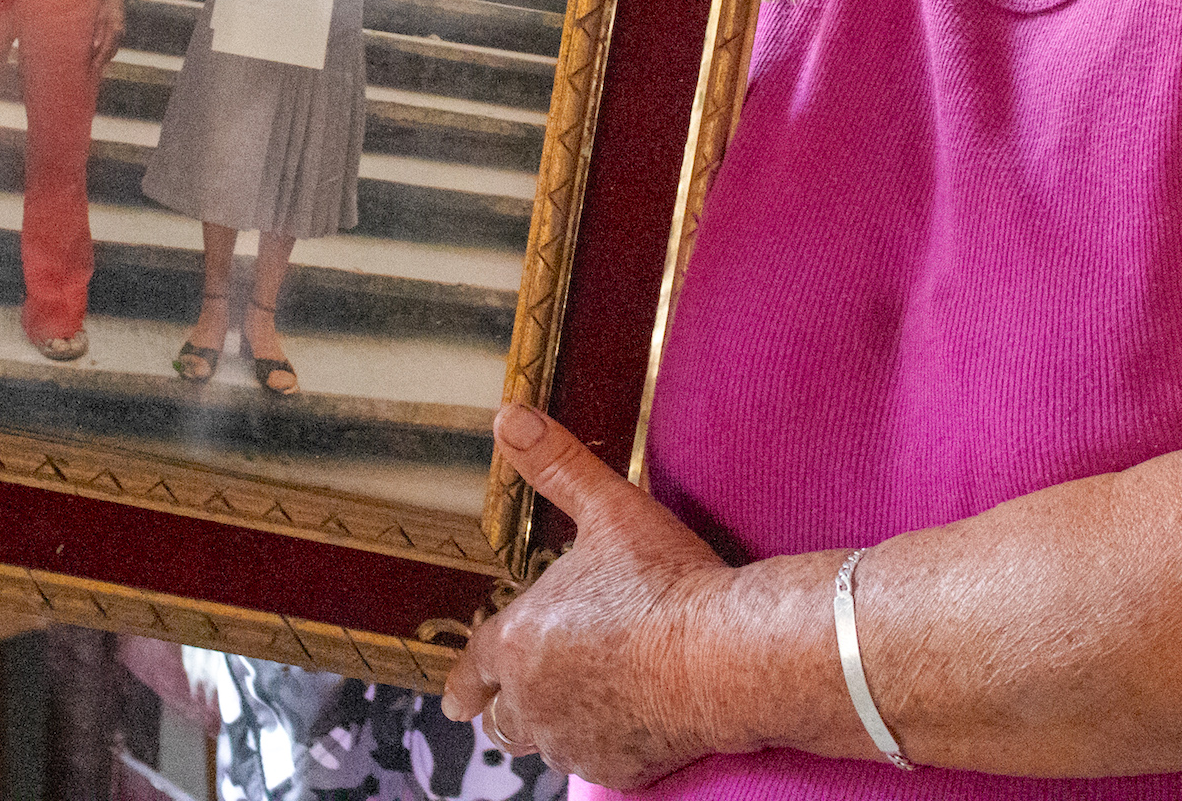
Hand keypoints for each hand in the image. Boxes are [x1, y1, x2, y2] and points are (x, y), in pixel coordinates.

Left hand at [90, 0, 127, 76]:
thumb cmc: (107, 3)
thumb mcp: (101, 15)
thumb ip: (98, 31)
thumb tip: (95, 47)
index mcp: (115, 31)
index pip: (105, 50)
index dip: (98, 61)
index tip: (91, 70)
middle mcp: (119, 34)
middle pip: (109, 53)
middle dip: (101, 63)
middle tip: (91, 73)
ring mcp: (120, 34)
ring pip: (112, 51)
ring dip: (104, 60)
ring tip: (95, 67)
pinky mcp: (119, 33)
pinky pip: (113, 46)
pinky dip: (107, 53)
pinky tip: (101, 56)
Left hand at [441, 406, 737, 788]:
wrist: (724, 653)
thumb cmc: (666, 583)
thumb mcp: (609, 509)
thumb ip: (556, 465)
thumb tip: (508, 416)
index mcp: (519, 640)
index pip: (474, 666)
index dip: (467, 679)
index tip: (457, 699)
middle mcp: (533, 698)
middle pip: (503, 717)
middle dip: (507, 708)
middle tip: (513, 706)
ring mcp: (573, 739)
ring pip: (542, 745)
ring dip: (549, 729)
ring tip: (572, 712)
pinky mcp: (615, 767)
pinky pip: (592, 763)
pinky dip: (600, 747)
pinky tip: (624, 726)